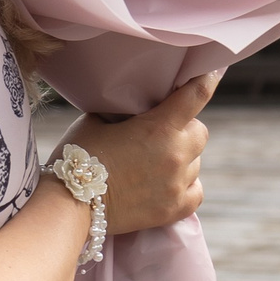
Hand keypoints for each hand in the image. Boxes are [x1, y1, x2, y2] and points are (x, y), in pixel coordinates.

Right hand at [72, 74, 217, 234]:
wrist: (69, 204)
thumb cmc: (77, 157)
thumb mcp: (95, 121)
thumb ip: (122, 111)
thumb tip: (133, 105)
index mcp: (158, 128)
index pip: (196, 95)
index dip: (206, 79)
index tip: (210, 72)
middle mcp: (175, 155)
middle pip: (199, 131)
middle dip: (184, 128)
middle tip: (160, 132)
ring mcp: (177, 184)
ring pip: (196, 163)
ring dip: (181, 158)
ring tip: (152, 163)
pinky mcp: (175, 209)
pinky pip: (195, 190)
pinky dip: (184, 184)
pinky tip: (164, 183)